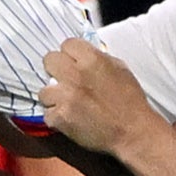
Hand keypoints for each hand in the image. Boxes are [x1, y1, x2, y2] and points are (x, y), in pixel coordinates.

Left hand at [39, 38, 152, 152]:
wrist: (132, 132)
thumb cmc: (130, 101)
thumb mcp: (121, 69)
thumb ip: (100, 58)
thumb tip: (84, 55)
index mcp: (92, 59)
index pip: (67, 43)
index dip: (70, 54)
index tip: (73, 63)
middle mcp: (75, 75)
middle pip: (49, 60)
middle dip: (55, 69)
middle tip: (65, 81)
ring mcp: (66, 96)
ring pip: (43, 91)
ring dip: (53, 98)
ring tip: (66, 104)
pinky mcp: (60, 117)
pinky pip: (47, 114)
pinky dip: (57, 118)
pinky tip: (69, 120)